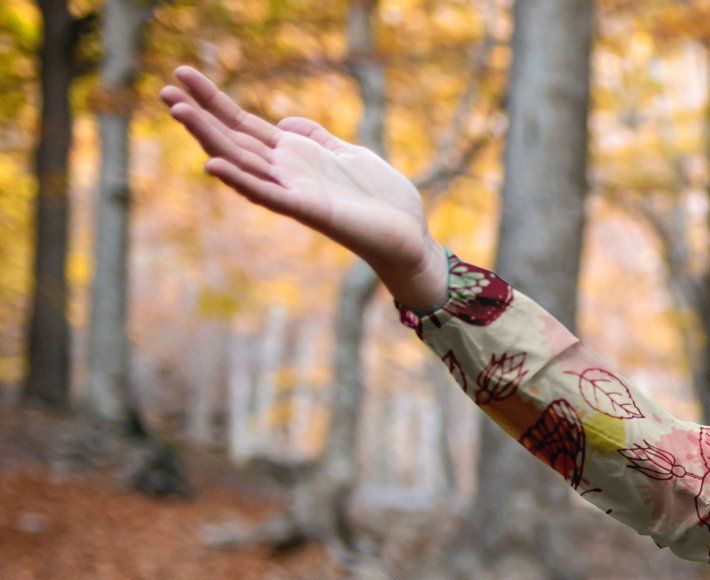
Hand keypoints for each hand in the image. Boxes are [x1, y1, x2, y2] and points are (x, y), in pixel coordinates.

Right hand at [157, 65, 447, 311]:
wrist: (411, 238)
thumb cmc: (383, 201)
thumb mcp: (349, 154)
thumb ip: (316, 137)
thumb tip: (284, 121)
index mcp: (296, 156)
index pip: (245, 124)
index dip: (214, 101)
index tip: (182, 76)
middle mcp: (288, 173)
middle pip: (234, 140)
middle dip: (200, 116)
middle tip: (163, 91)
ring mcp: (295, 192)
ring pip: (243, 162)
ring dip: (209, 139)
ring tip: (179, 113)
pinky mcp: (311, 211)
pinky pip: (269, 196)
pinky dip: (242, 182)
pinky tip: (214, 166)